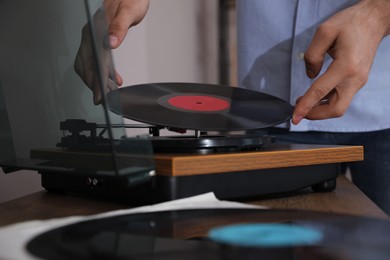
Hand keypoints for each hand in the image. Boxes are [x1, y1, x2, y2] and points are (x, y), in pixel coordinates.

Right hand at [74, 0, 148, 103]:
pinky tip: (115, 80)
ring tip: (111, 92)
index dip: (95, 80)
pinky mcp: (100, 41)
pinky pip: (98, 61)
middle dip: (94, 85)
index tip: (99, 95)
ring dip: (99, 80)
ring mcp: (93, 39)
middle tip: (102, 99)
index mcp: (94, 30)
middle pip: (86, 67)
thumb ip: (119, 27)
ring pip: (91, 66)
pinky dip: (105, 73)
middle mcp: (90, 36)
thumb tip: (111, 43)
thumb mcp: (128, 11)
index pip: (92, 61)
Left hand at [292, 0, 389, 124]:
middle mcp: (355, 78)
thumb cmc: (350, 24)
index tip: (295, 117)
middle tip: (298, 109)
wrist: (373, 21)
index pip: (321, 92)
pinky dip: (327, 101)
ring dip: (320, 109)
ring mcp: (358, 81)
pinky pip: (342, 98)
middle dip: (315, 114)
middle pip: (335, 109)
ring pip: (339, 106)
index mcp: (346, 66)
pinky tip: (315, 96)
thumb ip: (312, 55)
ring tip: (303, 101)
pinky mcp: (357, 81)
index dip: (306, 106)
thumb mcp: (325, 31)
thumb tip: (310, 75)